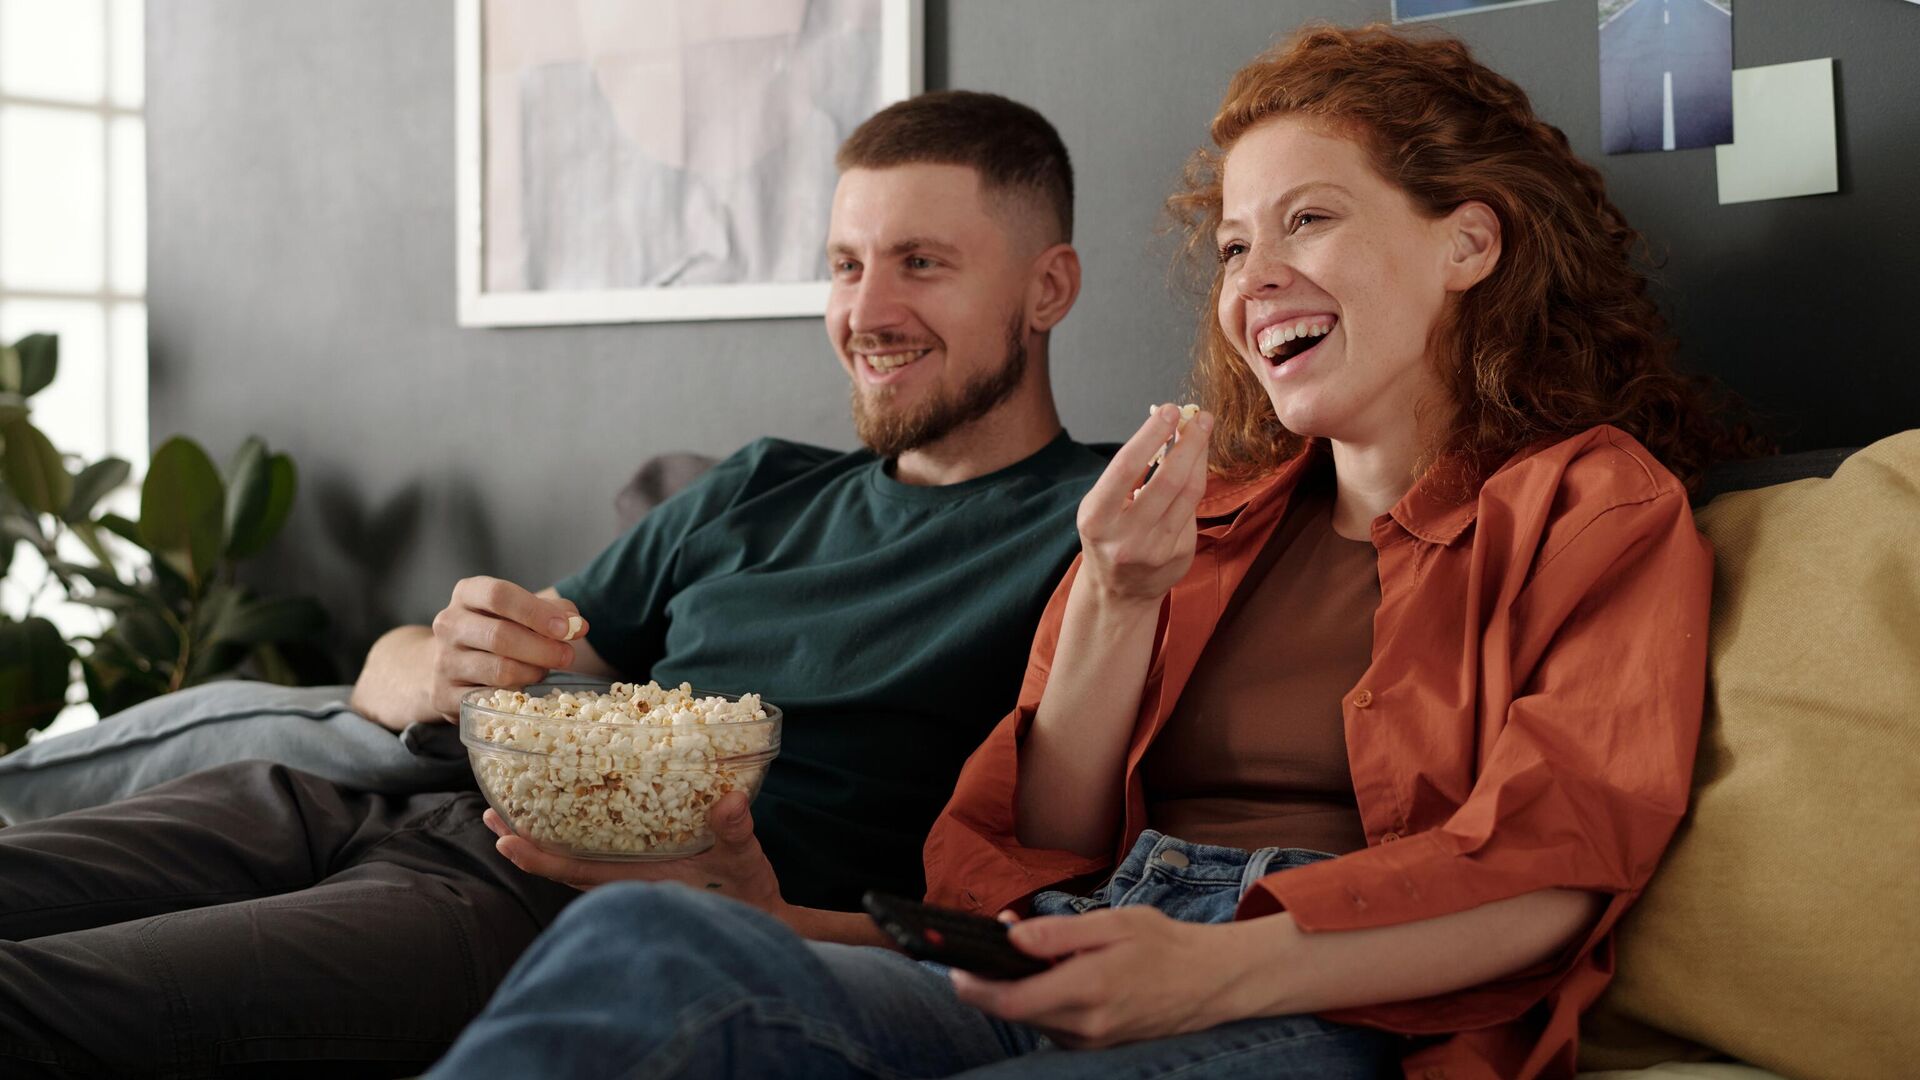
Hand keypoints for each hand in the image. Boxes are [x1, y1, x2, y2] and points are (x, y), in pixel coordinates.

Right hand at [425, 577, 584, 719]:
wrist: (450, 662)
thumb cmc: (496, 630)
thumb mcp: (520, 612)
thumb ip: (553, 612)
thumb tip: (578, 625)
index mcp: (467, 594)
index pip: (499, 595)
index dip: (536, 612)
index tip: (566, 629)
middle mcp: (449, 624)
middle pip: (500, 636)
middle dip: (542, 648)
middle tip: (568, 657)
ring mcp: (443, 661)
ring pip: (498, 670)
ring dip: (532, 673)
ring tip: (544, 671)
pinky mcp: (444, 695)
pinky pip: (489, 698)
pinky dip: (514, 696)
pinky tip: (525, 690)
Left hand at [483, 791, 787, 915]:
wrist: (760, 924)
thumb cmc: (749, 896)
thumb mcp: (747, 862)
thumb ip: (736, 832)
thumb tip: (729, 802)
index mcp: (642, 883)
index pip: (580, 871)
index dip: (541, 857)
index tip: (507, 842)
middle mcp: (628, 885)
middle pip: (565, 867)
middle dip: (527, 843)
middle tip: (492, 814)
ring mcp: (632, 881)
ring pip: (576, 864)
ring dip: (543, 840)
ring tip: (513, 814)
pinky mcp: (642, 874)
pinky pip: (595, 860)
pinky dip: (571, 841)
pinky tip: (564, 821)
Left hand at [949, 907, 1243, 1048]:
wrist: (1210, 982)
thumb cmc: (1163, 945)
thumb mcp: (1113, 923)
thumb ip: (1059, 932)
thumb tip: (1012, 936)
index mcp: (1088, 990)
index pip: (1011, 1001)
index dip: (974, 987)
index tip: (954, 968)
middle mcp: (1086, 1026)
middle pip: (1013, 1014)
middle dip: (990, 983)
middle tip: (985, 947)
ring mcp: (1092, 1042)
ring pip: (1031, 1021)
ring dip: (1017, 992)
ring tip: (1022, 953)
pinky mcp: (1097, 1046)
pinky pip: (1053, 1026)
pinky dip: (1041, 1002)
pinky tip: (1050, 975)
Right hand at [1074, 405, 1211, 604]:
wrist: (1117, 593)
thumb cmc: (1108, 535)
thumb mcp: (1102, 505)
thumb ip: (1129, 471)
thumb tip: (1165, 425)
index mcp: (1096, 519)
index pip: (1126, 467)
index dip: (1152, 435)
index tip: (1171, 410)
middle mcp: (1125, 537)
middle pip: (1169, 480)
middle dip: (1189, 442)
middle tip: (1200, 417)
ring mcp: (1156, 550)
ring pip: (1189, 493)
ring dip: (1199, 457)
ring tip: (1203, 432)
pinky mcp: (1179, 556)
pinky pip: (1192, 511)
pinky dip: (1193, 485)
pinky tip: (1191, 472)